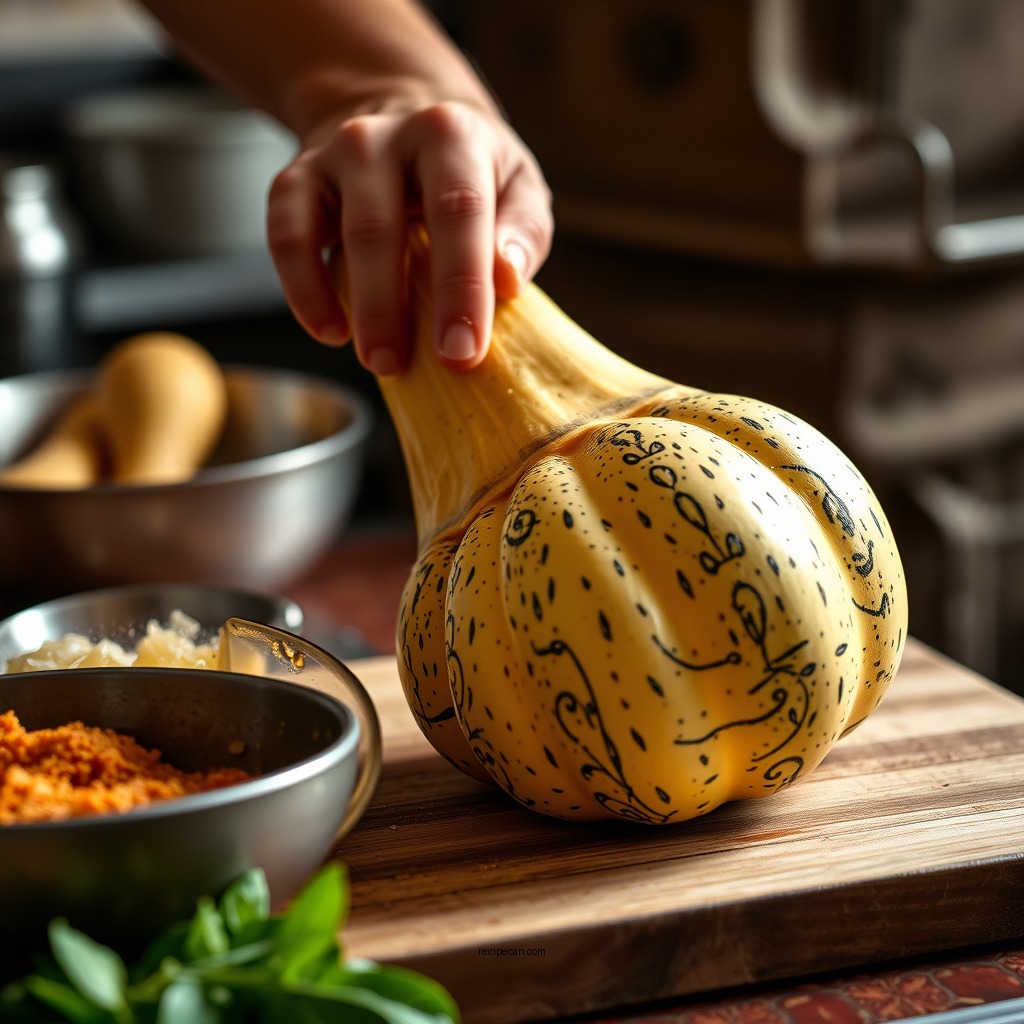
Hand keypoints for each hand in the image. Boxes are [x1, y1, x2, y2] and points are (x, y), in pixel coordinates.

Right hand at [266, 99, 552, 373]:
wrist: (403, 109)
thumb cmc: (471, 172)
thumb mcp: (517, 185)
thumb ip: (524, 230)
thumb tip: (508, 279)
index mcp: (451, 135)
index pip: (458, 211)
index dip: (461, 286)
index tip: (463, 350)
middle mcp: (386, 136)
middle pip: (384, 227)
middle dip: (393, 306)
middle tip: (406, 366)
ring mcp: (335, 155)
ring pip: (338, 234)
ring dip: (358, 307)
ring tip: (378, 360)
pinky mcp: (296, 178)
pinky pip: (286, 237)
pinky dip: (303, 291)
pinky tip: (330, 331)